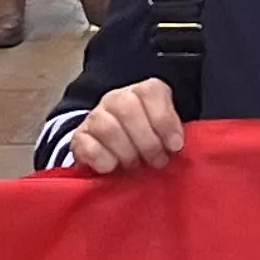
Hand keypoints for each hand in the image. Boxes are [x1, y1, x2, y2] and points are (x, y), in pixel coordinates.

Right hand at [64, 78, 185, 173]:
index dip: (164, 119)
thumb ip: (173, 135)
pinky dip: (102, 158)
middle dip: (147, 141)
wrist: (112, 153)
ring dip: (126, 151)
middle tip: (157, 161)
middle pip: (128, 108)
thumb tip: (179, 146)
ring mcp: (95, 116)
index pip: (150, 92)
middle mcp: (116, 99)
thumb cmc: (145, 143)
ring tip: (135, 166)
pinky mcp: (79, 137)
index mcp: (141, 93)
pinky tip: (112, 167)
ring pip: (107, 126)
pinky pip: (87, 144)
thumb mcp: (165, 134)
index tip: (175, 146)